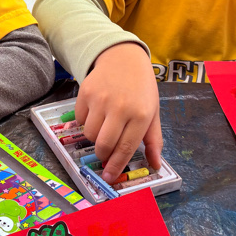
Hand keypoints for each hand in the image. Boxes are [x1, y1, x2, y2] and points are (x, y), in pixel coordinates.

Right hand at [76, 42, 162, 182]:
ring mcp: (101, 99)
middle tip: (106, 154)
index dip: (116, 166)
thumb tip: (155, 165)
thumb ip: (154, 140)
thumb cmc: (141, 88)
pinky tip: (96, 113)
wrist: (123, 58)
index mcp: (141, 115)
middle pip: (104, 145)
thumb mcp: (153, 112)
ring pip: (89, 134)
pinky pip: (80, 119)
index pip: (125, 148)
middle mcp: (120, 107)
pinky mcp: (85, 93)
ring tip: (103, 128)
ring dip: (94, 138)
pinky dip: (85, 122)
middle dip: (103, 155)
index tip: (109, 177)